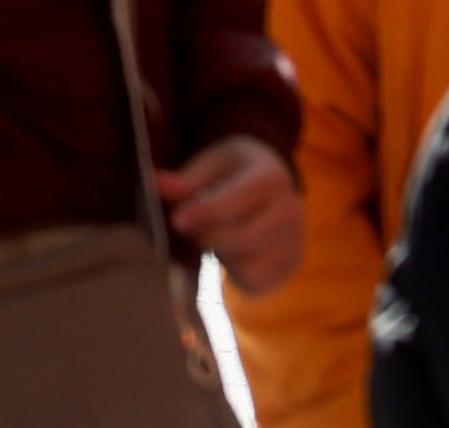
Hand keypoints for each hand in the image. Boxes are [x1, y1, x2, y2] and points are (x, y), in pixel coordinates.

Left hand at [156, 137, 303, 295]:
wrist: (270, 182)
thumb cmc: (232, 172)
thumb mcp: (210, 165)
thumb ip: (184, 180)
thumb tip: (152, 183)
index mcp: (272, 177)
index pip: (235, 201)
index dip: (202, 213)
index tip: (176, 220)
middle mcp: (292, 210)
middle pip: (244, 238)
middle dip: (208, 237)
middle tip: (190, 232)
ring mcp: (296, 240)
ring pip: (250, 264)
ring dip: (220, 255)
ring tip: (210, 238)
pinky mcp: (291, 265)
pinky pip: (258, 282)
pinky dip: (234, 274)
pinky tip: (226, 254)